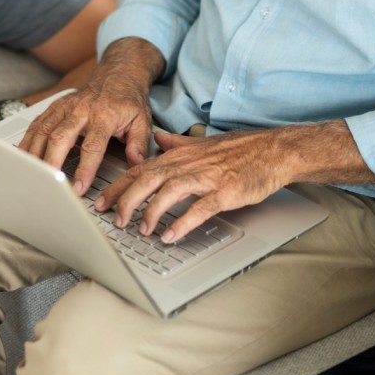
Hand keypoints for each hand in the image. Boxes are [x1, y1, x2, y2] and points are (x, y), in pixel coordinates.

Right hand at [18, 38, 161, 196]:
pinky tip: (24, 155)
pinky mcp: (55, 106)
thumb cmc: (128, 100)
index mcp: (104, 115)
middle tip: (50, 183)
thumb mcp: (142, 121)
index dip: (85, 169)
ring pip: (44, 130)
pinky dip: (29, 140)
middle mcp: (81, 110)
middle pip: (60, 138)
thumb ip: (138, 145)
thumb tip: (137, 166)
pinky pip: (37, 124)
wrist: (117, 75)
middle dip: (53, 162)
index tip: (79, 187)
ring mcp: (65, 107)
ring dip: (36, 153)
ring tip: (32, 173)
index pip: (92, 146)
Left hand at [94, 128, 290, 243]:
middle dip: (126, 200)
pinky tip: (171, 235)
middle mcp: (187, 164)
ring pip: (169, 192)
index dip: (117, 187)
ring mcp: (206, 177)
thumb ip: (176, 143)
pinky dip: (183, 222)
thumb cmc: (239, 150)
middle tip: (115, 220)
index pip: (139, 170)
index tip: (101, 202)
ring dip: (151, 212)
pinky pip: (200, 208)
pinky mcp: (225, 192)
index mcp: (178, 157)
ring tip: (141, 230)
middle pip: (146, 180)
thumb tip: (158, 139)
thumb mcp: (201, 144)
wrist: (273, 150)